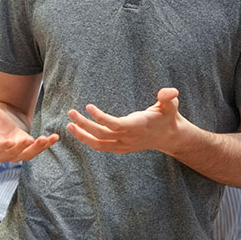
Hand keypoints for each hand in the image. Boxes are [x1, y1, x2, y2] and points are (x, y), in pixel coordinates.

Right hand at [0, 100, 57, 162]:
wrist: (4, 128)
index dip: (3, 146)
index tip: (9, 142)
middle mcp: (6, 152)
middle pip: (14, 153)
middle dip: (22, 147)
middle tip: (30, 139)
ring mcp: (19, 153)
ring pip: (28, 154)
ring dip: (38, 148)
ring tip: (45, 138)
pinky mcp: (30, 150)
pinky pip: (39, 149)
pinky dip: (48, 144)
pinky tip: (55, 137)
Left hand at [65, 88, 184, 153]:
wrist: (169, 137)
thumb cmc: (167, 117)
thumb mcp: (170, 105)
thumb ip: (168, 97)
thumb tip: (171, 91)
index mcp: (138, 126)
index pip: (115, 125)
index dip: (101, 117)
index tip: (88, 107)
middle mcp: (129, 138)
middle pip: (102, 134)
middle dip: (84, 124)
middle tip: (71, 112)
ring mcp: (124, 145)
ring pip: (99, 144)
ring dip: (82, 135)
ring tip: (69, 125)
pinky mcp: (121, 148)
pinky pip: (101, 147)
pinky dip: (88, 141)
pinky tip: (78, 132)